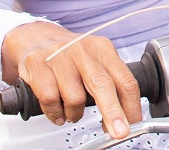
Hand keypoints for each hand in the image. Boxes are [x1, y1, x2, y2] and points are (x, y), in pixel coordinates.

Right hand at [2, 21, 143, 139]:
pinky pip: (51, 100)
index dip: (131, 106)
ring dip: (74, 114)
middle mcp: (83, 51)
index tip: (133, 124)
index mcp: (103, 50)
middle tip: (119, 132)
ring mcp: (60, 56)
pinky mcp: (38, 65)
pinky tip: (57, 111)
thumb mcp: (94, 62)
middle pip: (103, 85)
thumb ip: (109, 88)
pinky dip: (55, 113)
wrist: (35, 36)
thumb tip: (120, 120)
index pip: (125, 79)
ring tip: (71, 111)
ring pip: (75, 98)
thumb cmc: (68, 55)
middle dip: (113, 112)